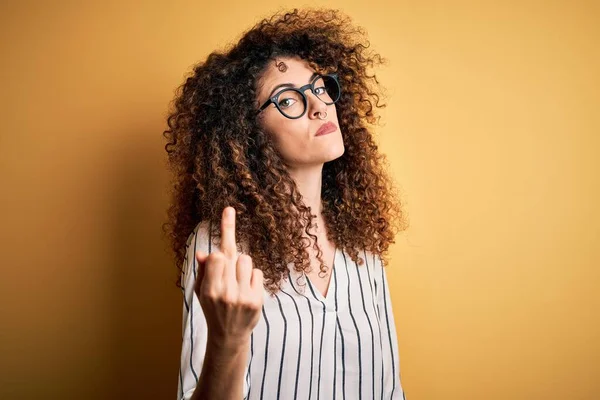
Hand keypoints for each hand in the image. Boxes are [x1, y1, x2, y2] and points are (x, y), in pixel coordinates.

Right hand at [194, 206, 263, 349]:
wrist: (228, 336)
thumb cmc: (213, 309)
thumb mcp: (201, 291)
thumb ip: (203, 270)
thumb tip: (203, 252)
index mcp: (209, 289)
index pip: (218, 255)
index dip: (221, 241)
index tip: (229, 211)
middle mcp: (225, 293)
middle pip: (234, 255)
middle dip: (231, 259)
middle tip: (229, 272)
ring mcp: (242, 297)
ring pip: (247, 261)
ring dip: (243, 266)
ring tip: (237, 281)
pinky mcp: (256, 300)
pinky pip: (258, 273)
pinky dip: (253, 277)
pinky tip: (247, 290)